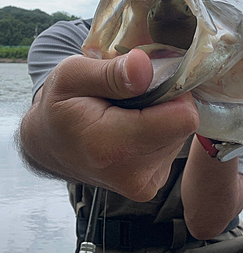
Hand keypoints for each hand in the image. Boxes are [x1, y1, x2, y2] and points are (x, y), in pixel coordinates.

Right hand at [19, 49, 198, 200]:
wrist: (48, 145)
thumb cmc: (61, 106)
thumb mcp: (73, 75)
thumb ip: (111, 72)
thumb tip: (145, 66)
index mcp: (112, 147)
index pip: (183, 118)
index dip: (173, 90)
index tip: (151, 79)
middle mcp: (134, 175)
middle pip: (183, 125)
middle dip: (165, 103)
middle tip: (133, 96)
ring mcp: (145, 185)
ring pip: (180, 135)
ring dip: (161, 118)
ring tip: (128, 113)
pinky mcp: (151, 186)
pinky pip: (172, 147)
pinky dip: (158, 132)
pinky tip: (132, 128)